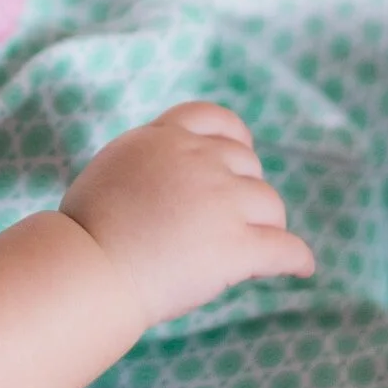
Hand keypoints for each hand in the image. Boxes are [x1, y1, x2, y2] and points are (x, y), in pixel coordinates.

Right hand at [60, 102, 314, 326]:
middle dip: (245, 191)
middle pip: (248, 166)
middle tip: (233, 221)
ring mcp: (221, 201)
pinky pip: (285, 249)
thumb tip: (170, 175)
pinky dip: (296, 258)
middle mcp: (198, 160)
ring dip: (266, 226)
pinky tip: (301, 268)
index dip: (234, 138)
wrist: (89, 267)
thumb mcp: (114, 168)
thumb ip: (150, 160)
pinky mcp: (236, 245)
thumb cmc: (85, 231)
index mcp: (164, 137)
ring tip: (256, 249)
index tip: (239, 156)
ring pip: (270, 206)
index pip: (215, 118)